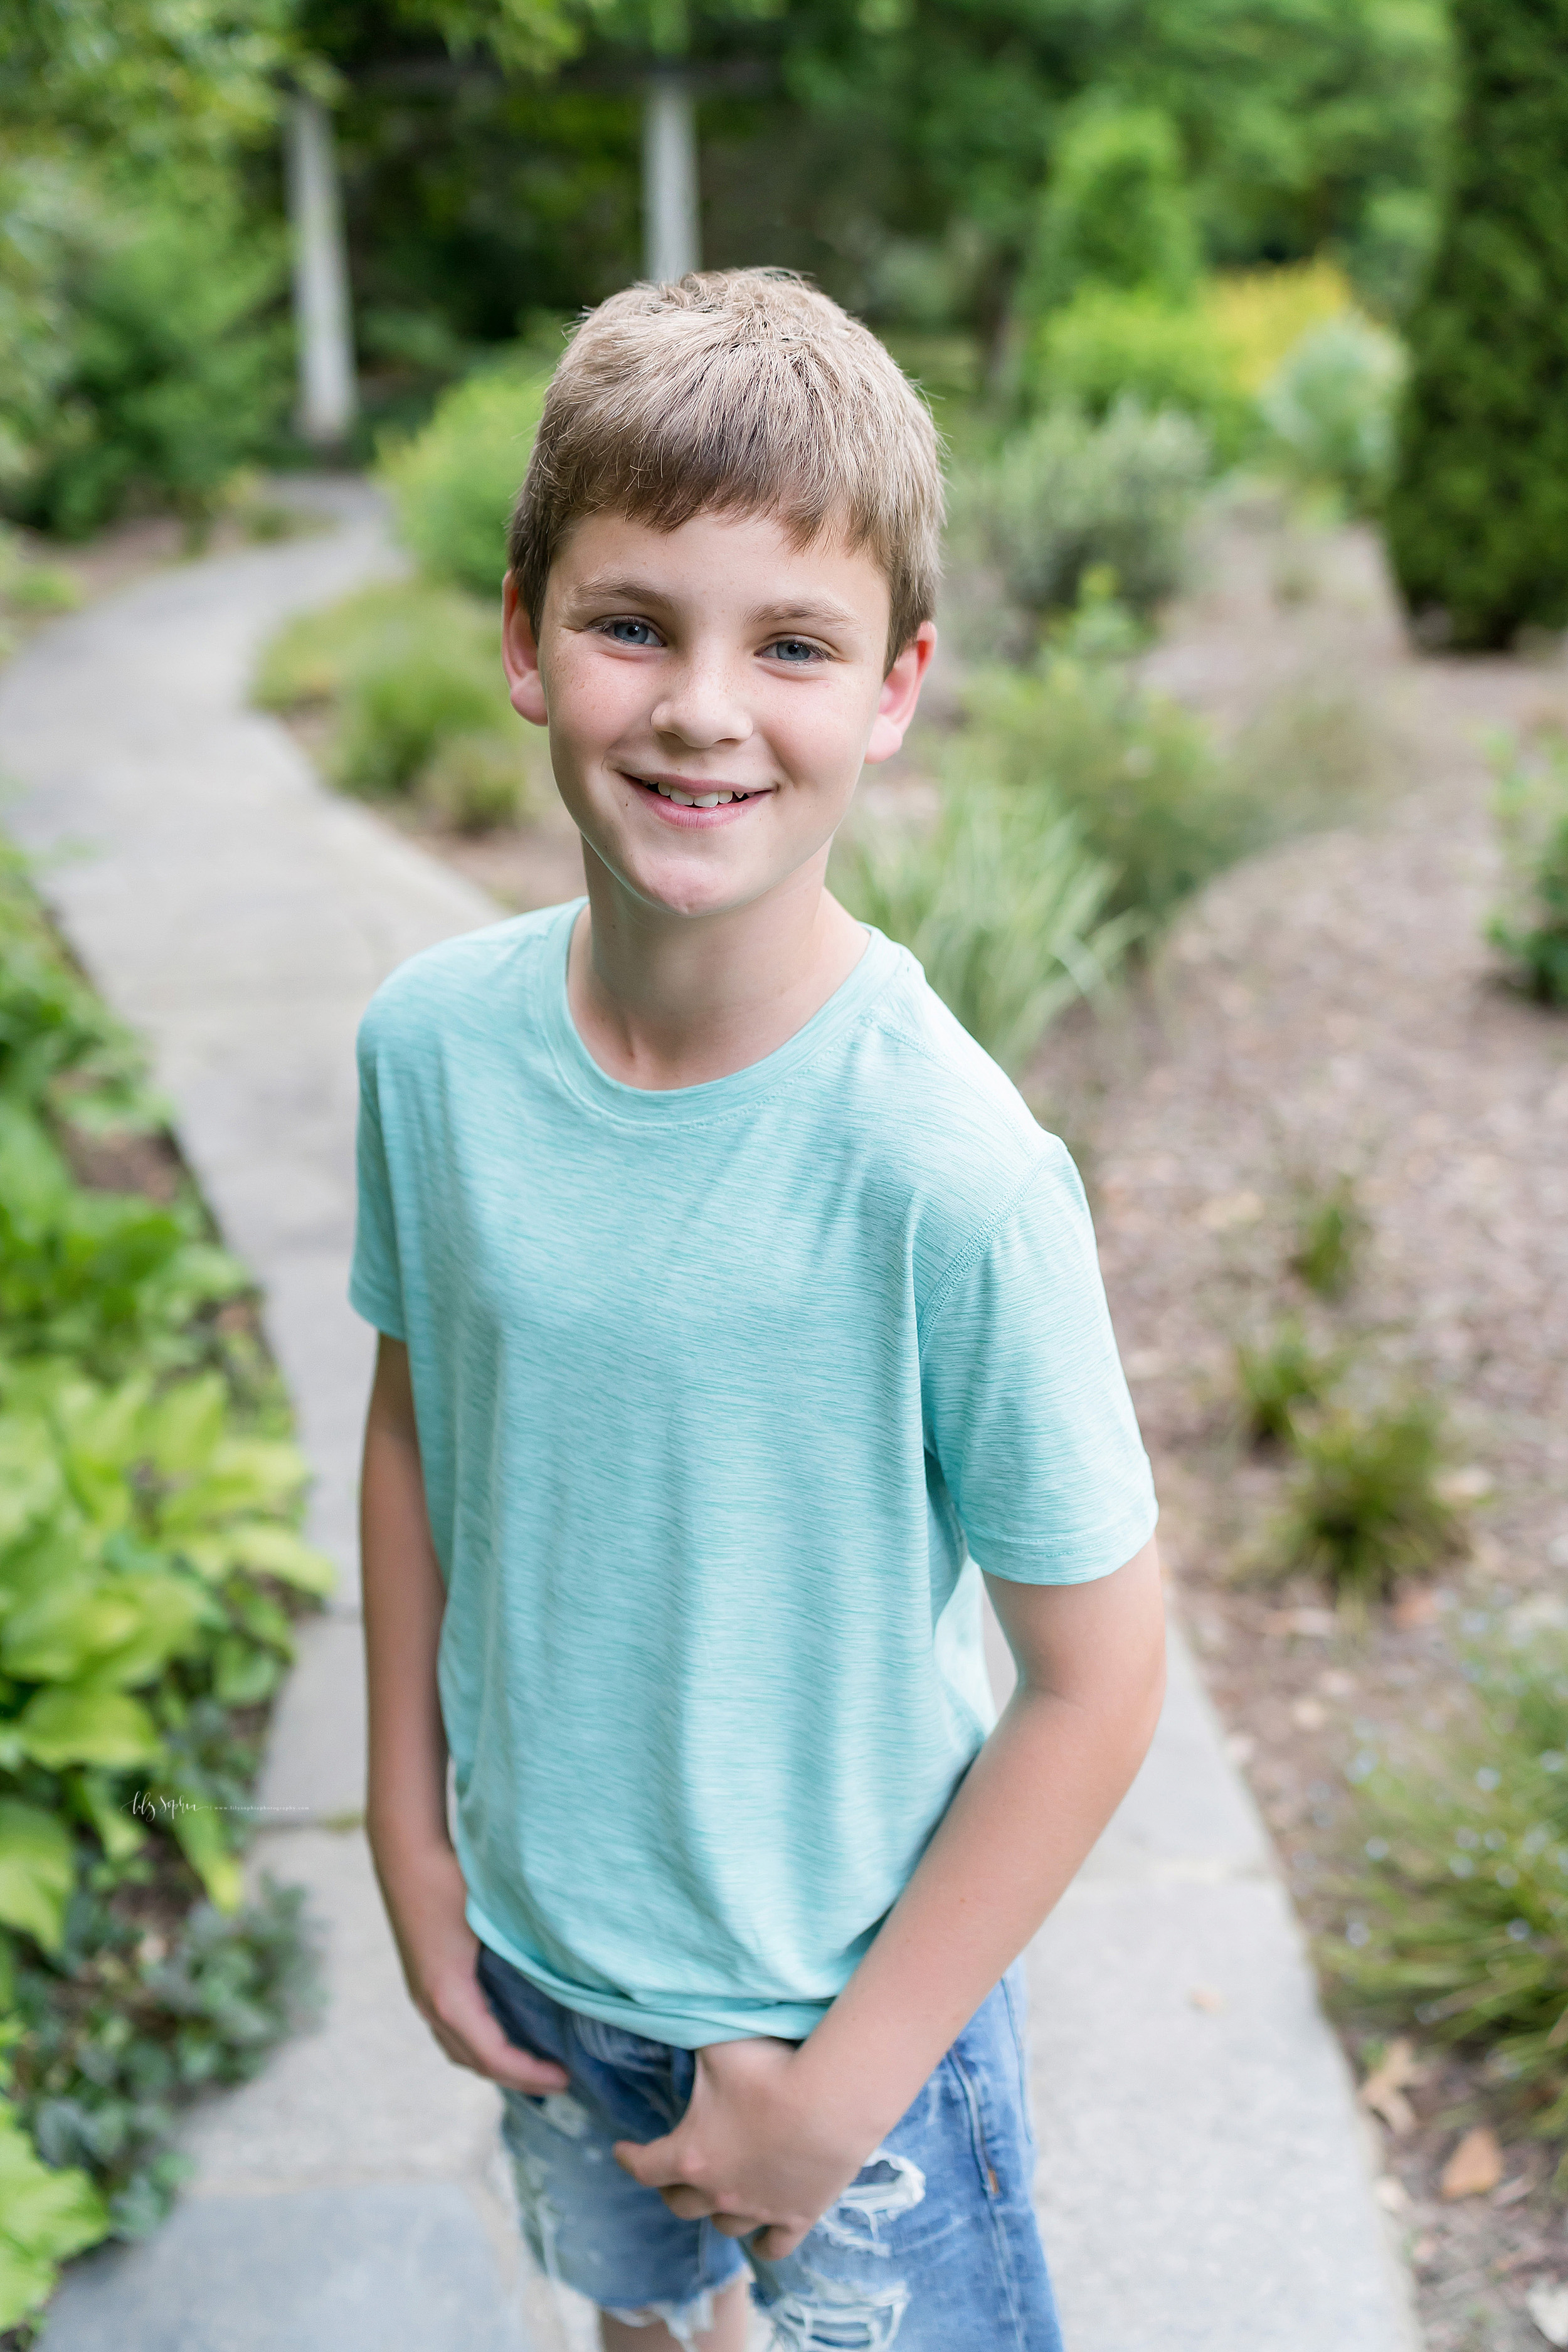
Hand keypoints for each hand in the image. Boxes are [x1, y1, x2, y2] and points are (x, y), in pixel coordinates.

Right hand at [376, 1837, 569, 2098]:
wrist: (406, 1853)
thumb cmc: (453, 1881)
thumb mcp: (495, 1923)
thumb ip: (523, 1957)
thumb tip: (565, 1982)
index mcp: (450, 1998)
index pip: (495, 2057)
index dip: (531, 2074)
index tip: (565, 2078)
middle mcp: (430, 2005)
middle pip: (474, 2063)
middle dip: (517, 2078)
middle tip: (557, 2081)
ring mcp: (421, 1995)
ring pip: (458, 2050)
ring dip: (495, 2065)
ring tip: (532, 2066)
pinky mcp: (421, 1982)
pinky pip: (451, 2030)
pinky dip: (478, 2044)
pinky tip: (502, 2033)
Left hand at [612, 2037, 872, 2259]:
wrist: (831, 2101)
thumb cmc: (768, 2071)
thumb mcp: (716, 2045)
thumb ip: (688, 2036)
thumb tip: (668, 2018)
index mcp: (691, 2155)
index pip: (645, 2167)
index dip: (629, 2158)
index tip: (622, 2151)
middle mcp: (719, 2192)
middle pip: (681, 2204)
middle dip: (671, 2187)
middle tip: (671, 2172)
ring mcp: (759, 2210)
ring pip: (724, 2226)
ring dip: (715, 2211)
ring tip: (717, 2195)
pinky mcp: (798, 2216)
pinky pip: (773, 2247)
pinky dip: (764, 2243)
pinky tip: (761, 2237)